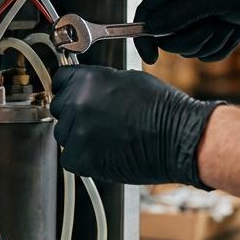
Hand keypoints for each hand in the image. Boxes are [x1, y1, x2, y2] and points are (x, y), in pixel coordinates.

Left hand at [49, 65, 222, 186]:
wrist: (179, 139)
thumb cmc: (163, 109)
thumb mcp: (129, 80)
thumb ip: (100, 82)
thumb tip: (88, 87)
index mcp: (88, 80)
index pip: (60, 80)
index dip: (70, 88)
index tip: (75, 95)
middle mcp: (78, 103)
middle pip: (59, 107)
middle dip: (75, 113)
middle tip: (98, 120)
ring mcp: (78, 132)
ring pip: (63, 134)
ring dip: (78, 136)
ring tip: (107, 137)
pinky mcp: (82, 159)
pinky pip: (70, 157)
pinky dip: (83, 158)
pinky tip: (104, 153)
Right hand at [134, 0, 239, 63]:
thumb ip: (179, 13)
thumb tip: (151, 28)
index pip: (147, 12)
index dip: (144, 35)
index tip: (151, 55)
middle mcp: (185, 3)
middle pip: (167, 37)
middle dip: (191, 38)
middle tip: (212, 27)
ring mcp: (198, 20)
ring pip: (187, 48)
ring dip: (209, 42)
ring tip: (228, 26)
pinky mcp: (212, 35)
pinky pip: (205, 54)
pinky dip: (221, 48)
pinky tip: (235, 32)